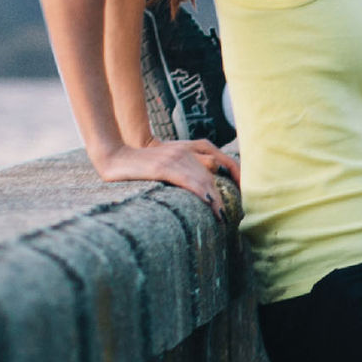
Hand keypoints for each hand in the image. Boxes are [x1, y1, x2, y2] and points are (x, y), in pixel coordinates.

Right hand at [95, 140, 240, 220]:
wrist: (117, 155)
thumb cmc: (146, 161)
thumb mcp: (173, 157)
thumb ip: (192, 165)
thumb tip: (210, 184)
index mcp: (194, 146)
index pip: (223, 159)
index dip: (237, 174)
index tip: (244, 191)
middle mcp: (188, 150)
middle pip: (217, 171)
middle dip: (227, 191)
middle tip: (232, 212)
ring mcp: (177, 157)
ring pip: (205, 178)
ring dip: (216, 198)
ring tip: (222, 215)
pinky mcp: (164, 167)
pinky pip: (189, 181)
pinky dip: (202, 193)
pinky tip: (209, 205)